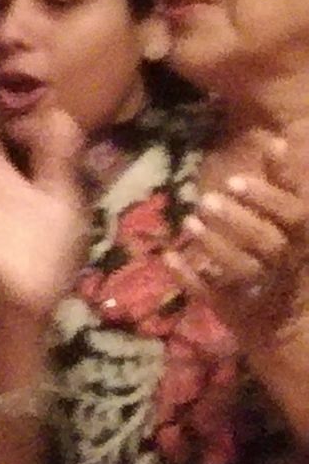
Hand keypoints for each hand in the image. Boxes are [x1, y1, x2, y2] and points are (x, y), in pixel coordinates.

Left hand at [166, 136, 308, 344]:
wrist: (287, 322)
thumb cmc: (287, 257)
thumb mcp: (294, 220)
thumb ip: (289, 183)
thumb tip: (277, 140)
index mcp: (304, 242)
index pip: (297, 217)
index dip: (268, 198)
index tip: (235, 179)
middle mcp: (286, 265)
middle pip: (267, 243)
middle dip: (237, 221)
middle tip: (207, 198)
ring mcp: (261, 289)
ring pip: (242, 269)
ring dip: (215, 246)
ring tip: (190, 220)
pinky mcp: (234, 309)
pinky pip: (211, 294)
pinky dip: (189, 277)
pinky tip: (168, 256)